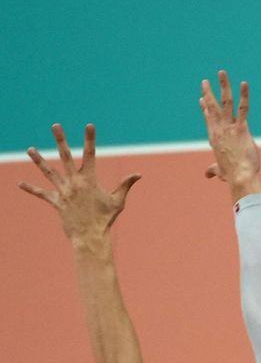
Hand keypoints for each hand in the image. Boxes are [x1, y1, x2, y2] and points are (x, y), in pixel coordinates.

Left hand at [18, 124, 140, 244]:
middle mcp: (74, 182)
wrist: (90, 236)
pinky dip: (31, 189)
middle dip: (60, 140)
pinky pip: (42, 194)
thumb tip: (138, 174)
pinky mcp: (56, 202)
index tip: (89, 126)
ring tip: (30, 149)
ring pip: (49, 172)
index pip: (91, 154)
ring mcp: (63, 191)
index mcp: (90, 179)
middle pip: (65, 156)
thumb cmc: (106, 219)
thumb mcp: (118, 200)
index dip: (90, 139)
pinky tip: (20, 184)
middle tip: (55, 126)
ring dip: (39, 160)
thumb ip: (125, 185)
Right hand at [199, 70, 259, 187]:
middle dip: (208, 93)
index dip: (205, 108)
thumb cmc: (232, 175)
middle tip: (205, 81)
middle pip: (211, 107)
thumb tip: (207, 175)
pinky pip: (243, 108)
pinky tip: (244, 84)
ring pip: (225, 102)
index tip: (201, 98)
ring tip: (221, 73)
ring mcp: (229, 128)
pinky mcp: (241, 128)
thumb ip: (213, 170)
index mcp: (214, 138)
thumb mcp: (220, 172)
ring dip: (223, 86)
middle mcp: (218, 130)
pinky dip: (244, 95)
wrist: (240, 177)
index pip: (208, 119)